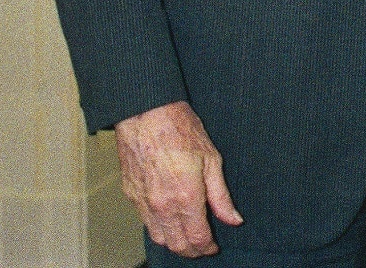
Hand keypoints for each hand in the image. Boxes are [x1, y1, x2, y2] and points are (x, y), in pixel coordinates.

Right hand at [114, 101, 241, 256]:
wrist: (146, 114)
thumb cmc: (181, 130)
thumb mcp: (211, 159)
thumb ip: (221, 195)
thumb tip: (233, 219)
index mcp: (186, 197)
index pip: (197, 238)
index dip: (208, 247)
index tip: (214, 247)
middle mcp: (162, 206)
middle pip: (177, 245)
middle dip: (192, 251)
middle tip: (203, 247)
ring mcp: (144, 203)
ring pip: (159, 238)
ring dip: (175, 243)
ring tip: (188, 238)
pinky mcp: (131, 196)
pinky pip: (146, 223)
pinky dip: (159, 229)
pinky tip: (170, 222)